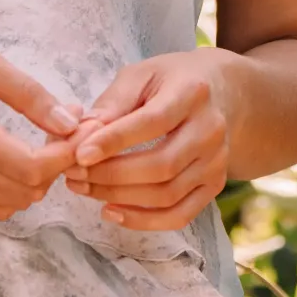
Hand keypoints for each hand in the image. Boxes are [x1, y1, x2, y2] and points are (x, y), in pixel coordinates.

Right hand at [0, 23, 80, 221]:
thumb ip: (28, 94)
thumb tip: (71, 123)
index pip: (30, 168)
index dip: (66, 154)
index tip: (84, 126)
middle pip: (27, 191)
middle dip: (58, 163)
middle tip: (68, 125)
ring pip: (12, 203)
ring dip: (38, 177)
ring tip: (46, 138)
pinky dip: (15, 185)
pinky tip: (21, 152)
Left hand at [65, 52, 233, 230]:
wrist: (223, 94)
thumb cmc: (171, 81)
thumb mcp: (141, 75)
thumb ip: (112, 102)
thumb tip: (81, 134)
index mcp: (192, 93)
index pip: (152, 122)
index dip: (113, 141)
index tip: (79, 154)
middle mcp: (211, 130)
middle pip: (161, 165)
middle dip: (110, 175)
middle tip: (72, 173)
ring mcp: (216, 162)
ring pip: (167, 194)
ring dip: (119, 197)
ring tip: (83, 187)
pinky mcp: (215, 185)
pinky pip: (180, 215)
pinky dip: (143, 221)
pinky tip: (111, 210)